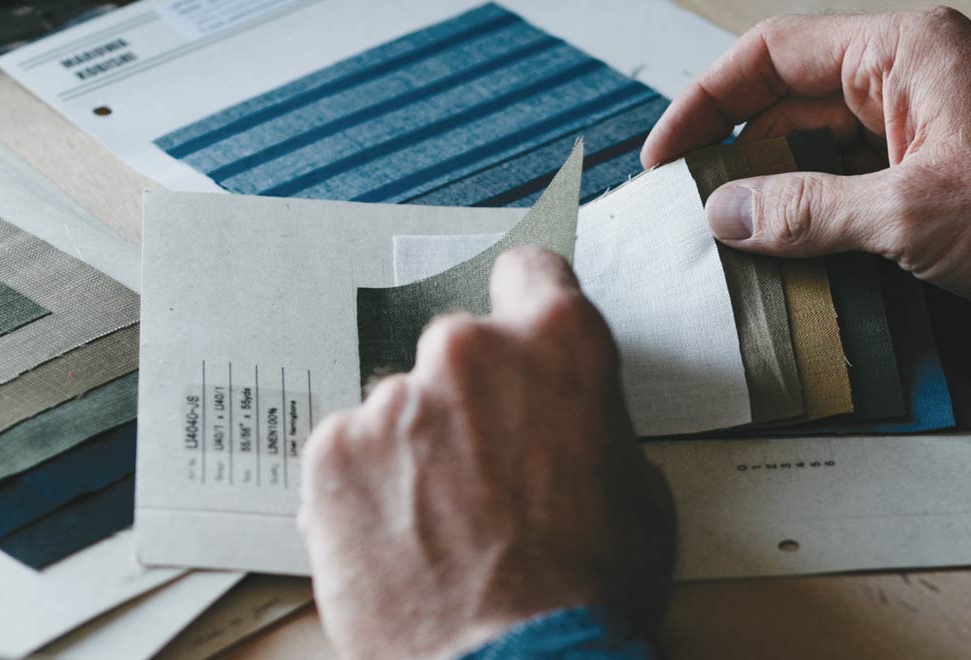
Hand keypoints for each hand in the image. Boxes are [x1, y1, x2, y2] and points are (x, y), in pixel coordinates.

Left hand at [297, 247, 675, 659]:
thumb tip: (569, 425)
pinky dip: (366, 487)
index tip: (514, 322)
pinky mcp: (331, 453)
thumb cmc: (590, 591)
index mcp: (556, 346)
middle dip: (470, 397)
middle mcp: (467, 352)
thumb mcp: (639, 491)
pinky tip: (397, 538)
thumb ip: (593, 426)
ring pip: (399, 407)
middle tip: (484, 469)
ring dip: (415, 448)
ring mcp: (392, 401)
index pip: (529, 273)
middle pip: (459, 350)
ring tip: (438, 522)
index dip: (525, 301)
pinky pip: (348, 453)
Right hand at [643, 6, 970, 321]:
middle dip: (736, 156)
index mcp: (903, 52)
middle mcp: (910, 78)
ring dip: (776, 193)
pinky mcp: (939, 171)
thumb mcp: (914, 213)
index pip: (771, 55)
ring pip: (819, 149)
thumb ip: (807, 210)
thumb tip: (726, 214)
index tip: (664, 154)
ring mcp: (927, 125)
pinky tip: (793, 256)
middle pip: (789, 103)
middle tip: (693, 212)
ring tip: (735, 244)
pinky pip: (855, 182)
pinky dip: (817, 216)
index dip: (704, 102)